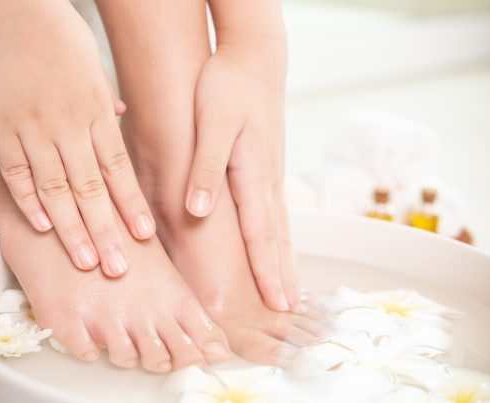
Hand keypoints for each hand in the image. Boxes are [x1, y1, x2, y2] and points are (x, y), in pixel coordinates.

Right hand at [0, 0, 154, 275]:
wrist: (5, 5)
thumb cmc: (52, 31)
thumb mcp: (90, 64)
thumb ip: (102, 97)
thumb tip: (118, 114)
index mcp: (94, 111)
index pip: (118, 168)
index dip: (131, 204)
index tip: (144, 235)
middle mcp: (68, 125)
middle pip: (92, 188)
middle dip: (107, 230)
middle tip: (120, 267)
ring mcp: (32, 127)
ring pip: (57, 188)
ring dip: (72, 228)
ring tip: (87, 261)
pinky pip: (16, 171)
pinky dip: (28, 201)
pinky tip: (41, 228)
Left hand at [187, 43, 298, 311]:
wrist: (253, 59)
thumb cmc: (228, 87)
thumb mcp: (210, 123)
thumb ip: (205, 168)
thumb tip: (198, 211)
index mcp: (254, 174)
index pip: (262, 234)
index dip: (268, 272)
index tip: (278, 303)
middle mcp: (269, 180)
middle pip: (279, 238)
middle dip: (284, 276)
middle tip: (291, 310)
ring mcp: (272, 174)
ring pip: (282, 227)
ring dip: (286, 260)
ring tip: (291, 288)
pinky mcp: (269, 167)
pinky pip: (277, 212)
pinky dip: (281, 238)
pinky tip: (279, 246)